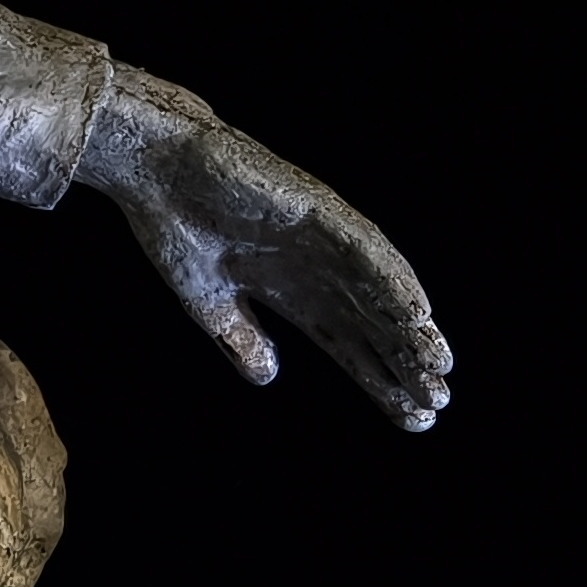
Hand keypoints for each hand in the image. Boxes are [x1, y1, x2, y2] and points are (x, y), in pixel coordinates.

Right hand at [77, 66, 452, 427]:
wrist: (148, 168)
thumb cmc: (174, 226)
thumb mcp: (208, 302)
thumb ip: (241, 339)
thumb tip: (267, 376)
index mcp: (295, 295)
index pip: (352, 346)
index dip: (382, 382)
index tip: (416, 419)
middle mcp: (317, 269)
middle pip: (374, 324)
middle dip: (406, 363)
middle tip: (438, 402)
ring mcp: (321, 238)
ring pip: (377, 288)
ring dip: (409, 325)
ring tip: (437, 362)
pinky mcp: (316, 208)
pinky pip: (363, 247)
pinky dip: (391, 278)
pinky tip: (416, 311)